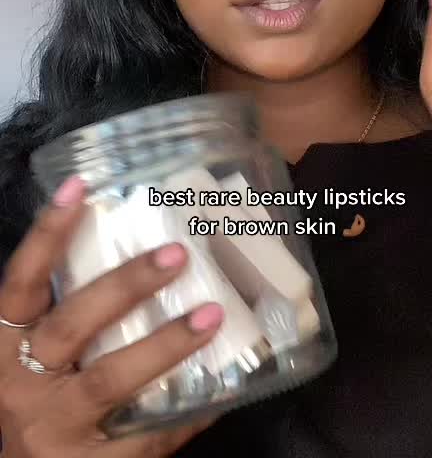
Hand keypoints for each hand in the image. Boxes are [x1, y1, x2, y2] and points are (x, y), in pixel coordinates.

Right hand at [0, 183, 223, 456]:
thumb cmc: (36, 398)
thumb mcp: (30, 354)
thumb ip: (66, 309)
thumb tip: (134, 245)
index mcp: (7, 344)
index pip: (21, 281)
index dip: (47, 233)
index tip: (79, 187)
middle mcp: (23, 383)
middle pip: (72, 324)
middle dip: (124, 286)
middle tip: (176, 253)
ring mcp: (57, 427)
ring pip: (110, 378)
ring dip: (165, 343)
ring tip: (210, 314)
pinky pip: (146, 434)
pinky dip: (187, 409)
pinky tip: (222, 390)